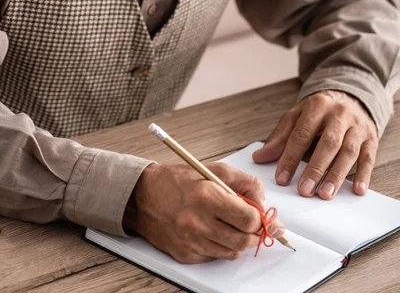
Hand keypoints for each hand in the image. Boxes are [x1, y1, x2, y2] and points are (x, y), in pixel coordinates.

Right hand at [124, 162, 284, 263]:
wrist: (143, 197)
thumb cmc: (178, 180)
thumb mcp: (214, 170)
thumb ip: (245, 183)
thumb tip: (264, 204)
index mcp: (207, 196)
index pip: (249, 219)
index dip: (260, 218)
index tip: (260, 215)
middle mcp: (198, 222)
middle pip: (244, 240)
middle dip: (254, 233)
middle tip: (251, 223)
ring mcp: (191, 242)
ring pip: (232, 252)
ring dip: (238, 240)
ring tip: (230, 224)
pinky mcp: (185, 255)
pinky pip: (215, 257)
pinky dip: (220, 246)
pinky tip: (212, 231)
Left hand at [252, 91, 378, 199]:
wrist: (350, 96)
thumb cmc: (320, 110)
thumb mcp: (297, 116)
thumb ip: (280, 137)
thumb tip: (259, 158)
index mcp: (316, 107)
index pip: (302, 134)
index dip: (291, 157)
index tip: (282, 178)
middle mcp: (339, 115)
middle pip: (328, 143)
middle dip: (316, 168)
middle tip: (304, 190)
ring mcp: (357, 126)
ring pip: (348, 151)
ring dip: (337, 174)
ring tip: (325, 194)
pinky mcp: (371, 138)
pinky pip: (368, 157)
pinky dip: (364, 174)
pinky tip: (357, 190)